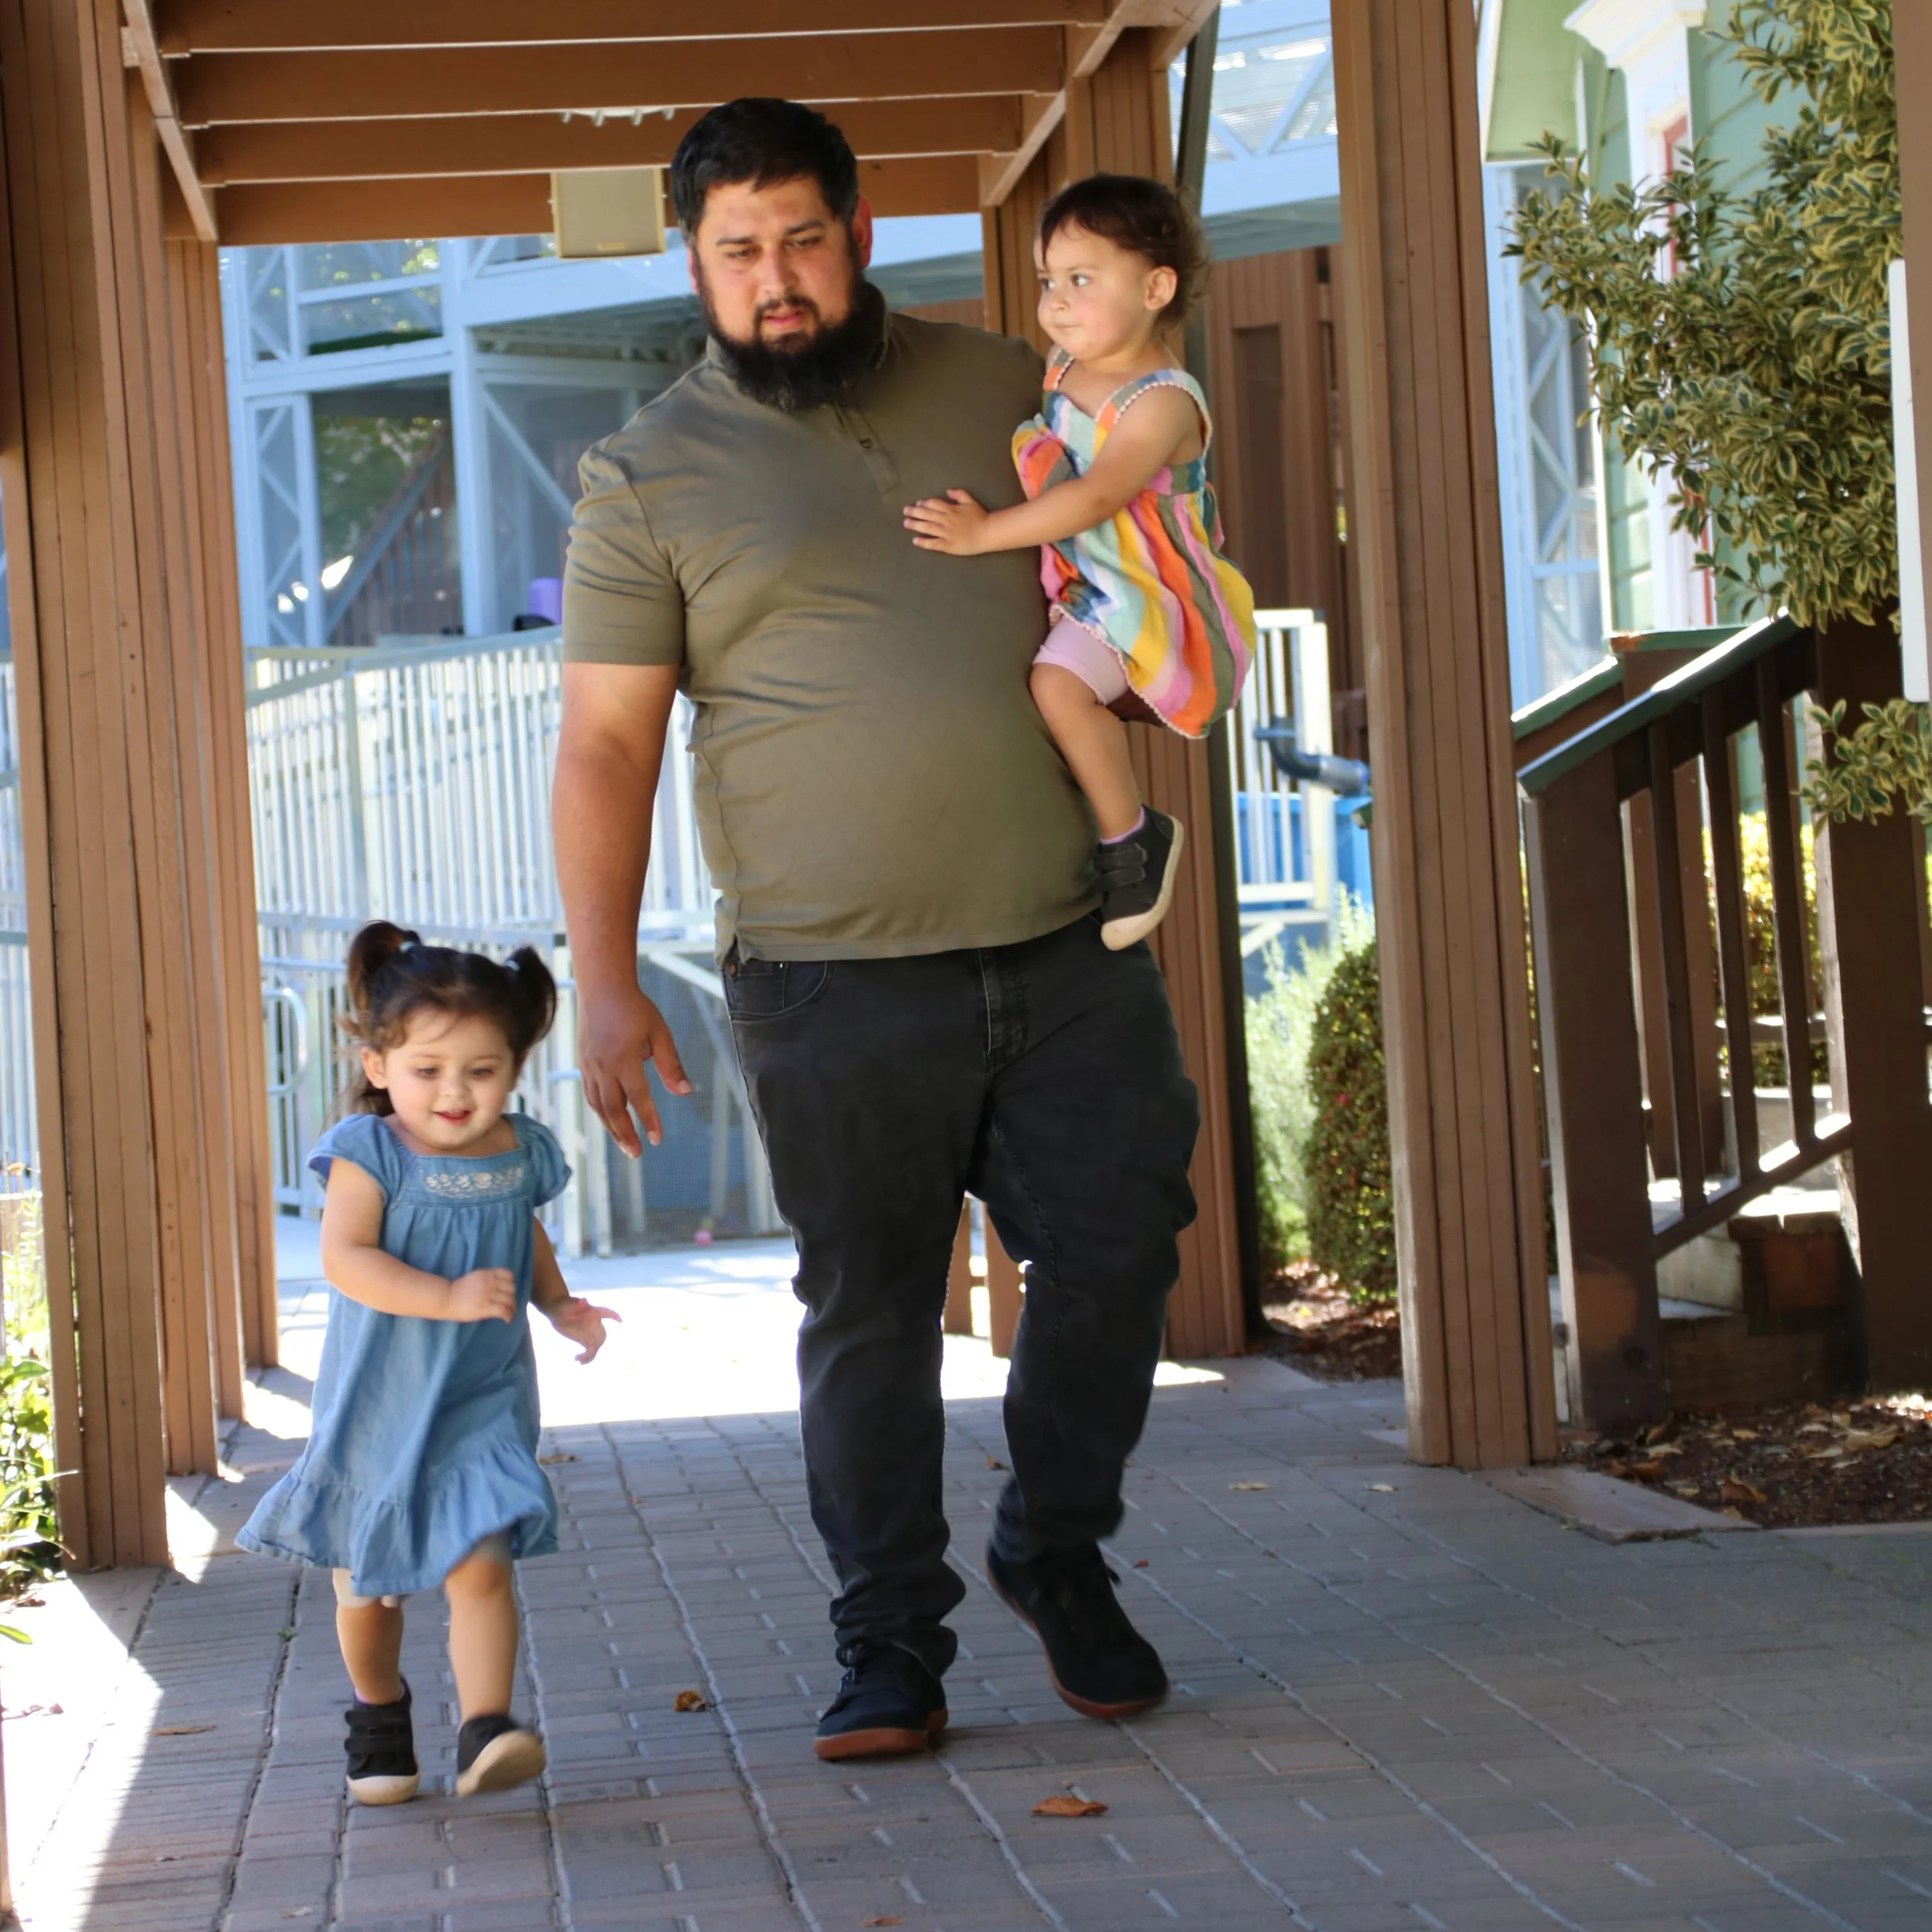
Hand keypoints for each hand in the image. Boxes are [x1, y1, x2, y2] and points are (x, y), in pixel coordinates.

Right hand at [446, 1267, 516, 1323]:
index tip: (508, 1291)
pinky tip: (507, 1320)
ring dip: (512, 1308)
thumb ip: (487, 1280)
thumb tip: (499, 1287)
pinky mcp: (485, 1307)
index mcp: (487, 1274)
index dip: (511, 1283)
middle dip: (512, 1297)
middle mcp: (489, 1282)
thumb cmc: (458, 1290)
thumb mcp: (475, 1278)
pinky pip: (504, 1310)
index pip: (508, 1274)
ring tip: (509, 1314)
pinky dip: (509, 1316)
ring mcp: (488, 1294)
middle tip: (509, 1305)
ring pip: (510, 1300)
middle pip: (511, 1288)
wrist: (446, 1298)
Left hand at [542, 1295, 621, 1363]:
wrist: (557, 1313)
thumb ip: (578, 1305)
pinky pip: (589, 1350)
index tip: (619, 1320)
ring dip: (591, 1354)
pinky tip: (577, 1360)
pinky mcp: (584, 1340)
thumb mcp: (569, 1305)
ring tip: (580, 1360)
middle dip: (596, 1344)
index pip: (606, 1313)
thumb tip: (584, 1300)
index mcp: (594, 1313)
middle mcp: (595, 1323)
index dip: (614, 1316)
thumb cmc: (564, 1305)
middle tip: (587, 1351)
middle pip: (602, 1335)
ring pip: (596, 1346)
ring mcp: (590, 1333)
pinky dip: (586, 1357)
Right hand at [579, 981, 690, 1155]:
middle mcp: (603, 1067)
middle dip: (625, 1134)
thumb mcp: (659, 1033)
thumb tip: (685, 1092)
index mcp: (623, 1059)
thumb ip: (670, 1064)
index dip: (649, 1120)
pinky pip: (590, 1095)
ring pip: (599, 1106)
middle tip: (637, 1153)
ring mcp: (589, 1067)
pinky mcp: (583, 1064)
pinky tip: (610, 1121)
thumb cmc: (635, 1009)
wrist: (601, 988)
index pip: (638, 1098)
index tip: (657, 1139)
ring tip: (625, 1144)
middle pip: (613, 1110)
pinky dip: (601, 1112)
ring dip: (611, 1128)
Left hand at [903, 489, 990, 554]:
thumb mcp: (971, 502)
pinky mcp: (948, 545)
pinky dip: (924, 542)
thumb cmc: (980, 517)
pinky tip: (915, 540)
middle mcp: (947, 520)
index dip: (925, 503)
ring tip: (906, 523)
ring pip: (928, 528)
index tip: (918, 504)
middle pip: (928, 515)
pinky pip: (934, 543)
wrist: (988, 533)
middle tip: (905, 511)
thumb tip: (948, 491)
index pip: (934, 504)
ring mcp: (947, 533)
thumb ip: (960, 494)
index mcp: (951, 509)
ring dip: (915, 525)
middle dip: (915, 512)